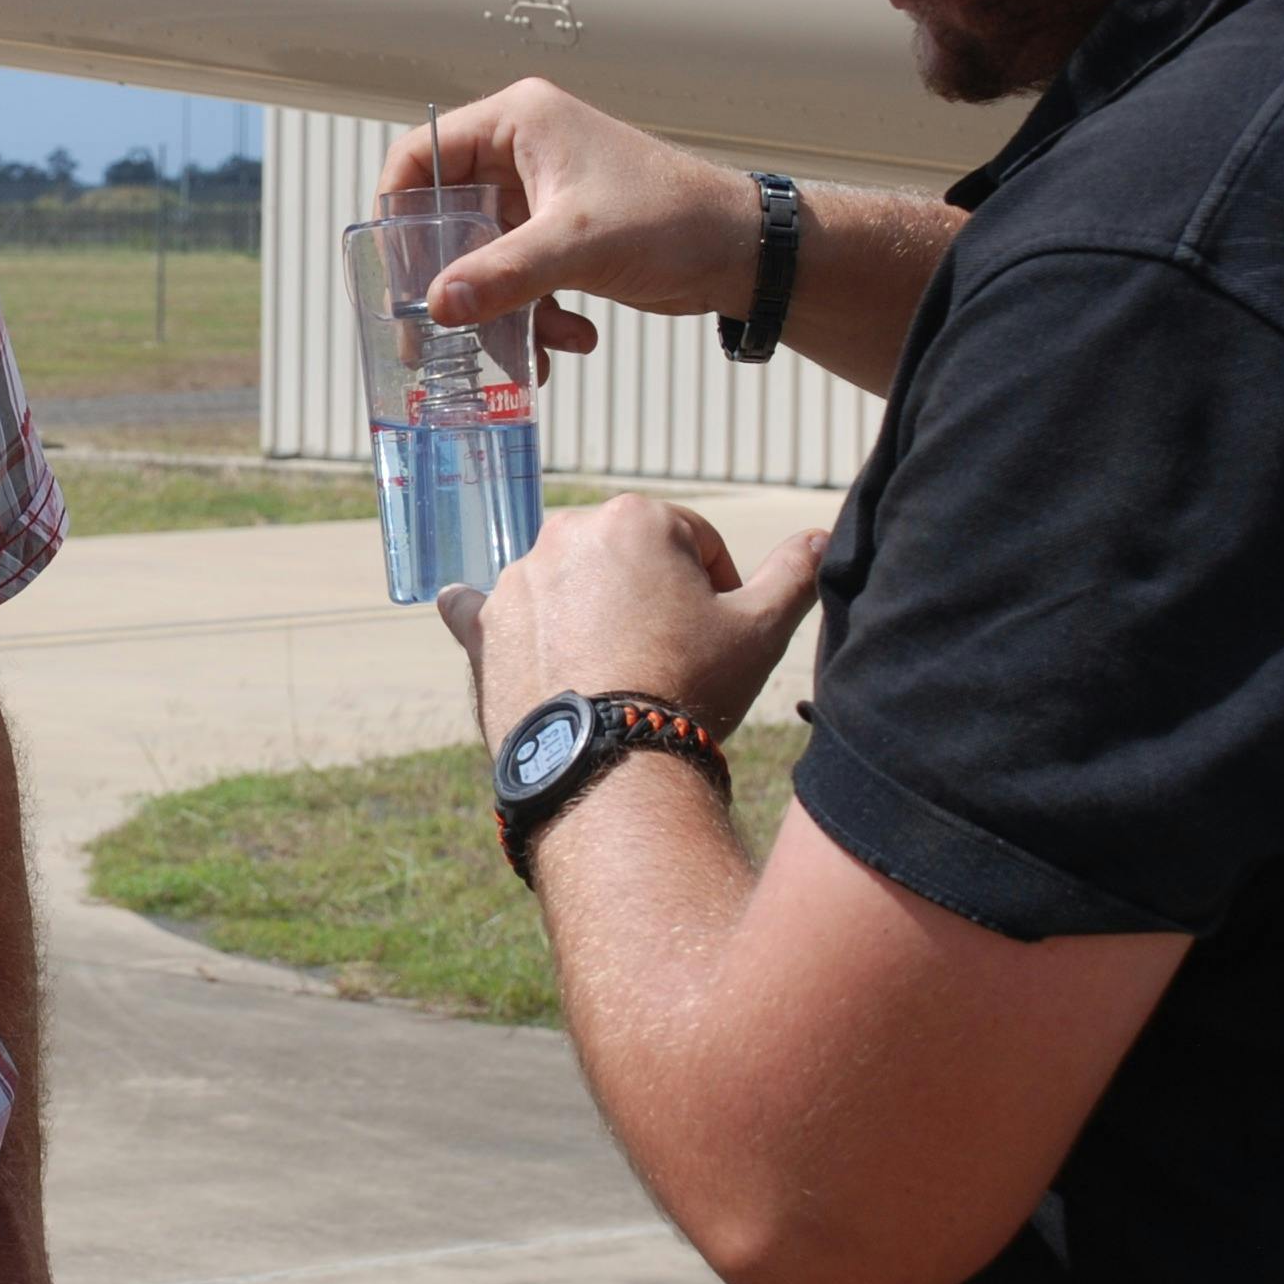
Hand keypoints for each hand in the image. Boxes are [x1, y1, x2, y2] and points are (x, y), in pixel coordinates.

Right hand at [376, 80, 767, 340]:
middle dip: (450, 281)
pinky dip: (532, 316)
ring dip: (498, 310)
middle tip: (433, 334)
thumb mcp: (577, 246)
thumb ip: (502, 275)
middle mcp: (521, 150)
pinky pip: (516, 277)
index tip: (395, 272)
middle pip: (445, 215)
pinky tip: (569, 343)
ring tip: (524, 354)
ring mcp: (539, 195)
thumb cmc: (673, 220)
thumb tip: (436, 306)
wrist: (741, 253)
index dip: (398, 212)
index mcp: (518, 122)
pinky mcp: (558, 234)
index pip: (419, 154)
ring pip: (481, 257)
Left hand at [438, 497, 826, 746]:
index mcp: (635, 518)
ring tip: (617, 672)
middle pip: (627, 557)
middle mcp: (565, 533)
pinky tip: (462, 606)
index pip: (694, 539)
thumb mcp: (761, 630)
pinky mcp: (482, 626)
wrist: (608, 765)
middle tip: (671, 654)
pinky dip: (492, 616)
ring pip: (569, 584)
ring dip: (591, 611)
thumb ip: (796, 573)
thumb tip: (821, 536)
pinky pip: (482, 609)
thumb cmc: (690, 687)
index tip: (719, 634)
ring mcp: (517, 580)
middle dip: (651, 594)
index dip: (717, 586)